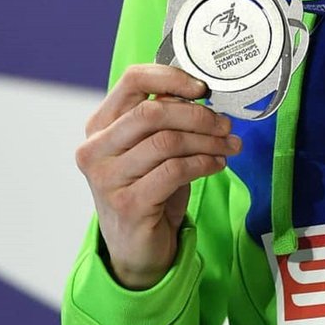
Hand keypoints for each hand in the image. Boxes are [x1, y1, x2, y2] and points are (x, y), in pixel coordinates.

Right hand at [76, 64, 240, 289]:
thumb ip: (165, 118)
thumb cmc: (148, 188)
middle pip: (153, 112)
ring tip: (228, 145)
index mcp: (100, 125)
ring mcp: (107, 178)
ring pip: (167, 142)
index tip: (203, 88)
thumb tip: (201, 93)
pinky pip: (175, 171)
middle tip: (225, 124)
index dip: (171, 77)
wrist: (137, 247)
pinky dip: (204, 164)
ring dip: (208, 141)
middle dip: (198, 115)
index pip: (132, 80)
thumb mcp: (152, 148)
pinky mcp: (128, 204)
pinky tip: (217, 165)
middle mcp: (95, 149)